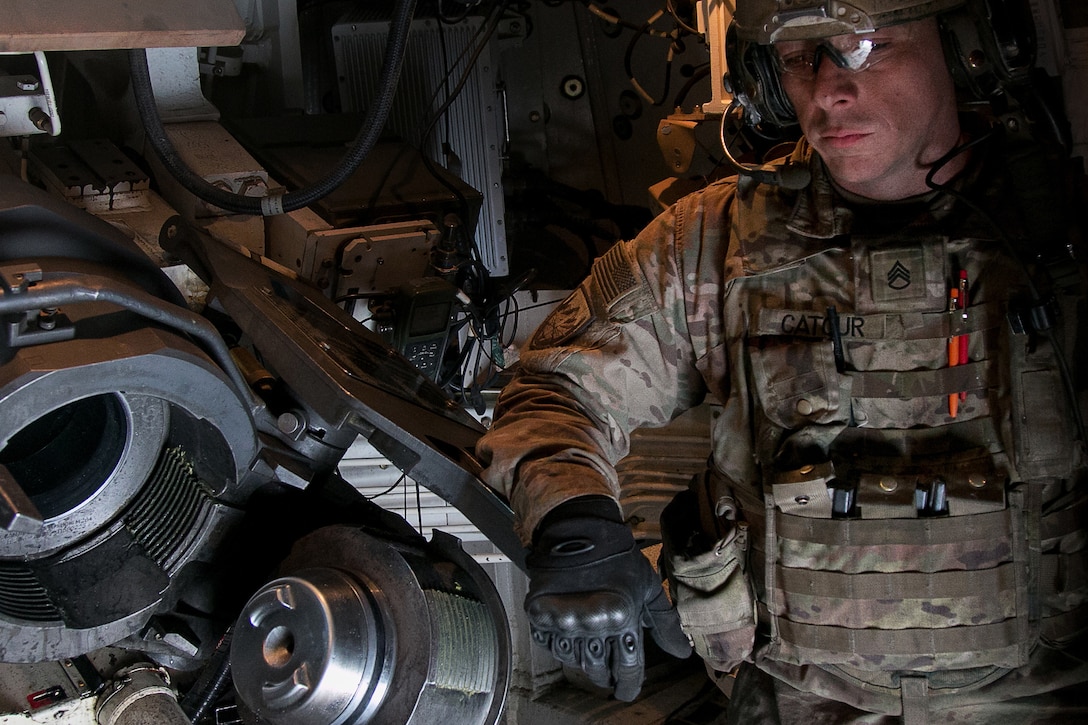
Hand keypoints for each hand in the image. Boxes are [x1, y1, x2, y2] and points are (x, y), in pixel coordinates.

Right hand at [525, 497, 691, 701]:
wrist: (577, 531)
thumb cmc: (617, 557)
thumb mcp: (648, 587)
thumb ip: (665, 624)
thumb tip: (683, 653)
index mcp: (622, 619)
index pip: (627, 669)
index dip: (628, 685)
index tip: (626, 692)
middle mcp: (592, 624)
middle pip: (599, 671)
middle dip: (606, 677)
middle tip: (608, 677)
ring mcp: (564, 620)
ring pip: (575, 661)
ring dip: (584, 661)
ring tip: (590, 651)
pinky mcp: (542, 615)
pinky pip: (552, 646)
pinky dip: (562, 646)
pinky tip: (572, 635)